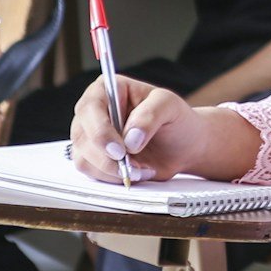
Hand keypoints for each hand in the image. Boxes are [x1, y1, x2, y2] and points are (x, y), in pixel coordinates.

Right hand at [69, 75, 258, 185]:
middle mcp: (93, 112)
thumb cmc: (181, 120)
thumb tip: (131, 138)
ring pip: (84, 159)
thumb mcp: (172, 108)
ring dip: (112, 171)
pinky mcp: (96, 161)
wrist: (189, 145)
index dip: (100, 129)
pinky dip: (112, 180)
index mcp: (107, 90)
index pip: (90, 107)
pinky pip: (92, 175)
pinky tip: (136, 177)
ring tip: (143, 170)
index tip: (119, 147)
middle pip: (82, 137)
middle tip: (132, 168)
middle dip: (107, 157)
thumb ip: (151, 116)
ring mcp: (91, 138)